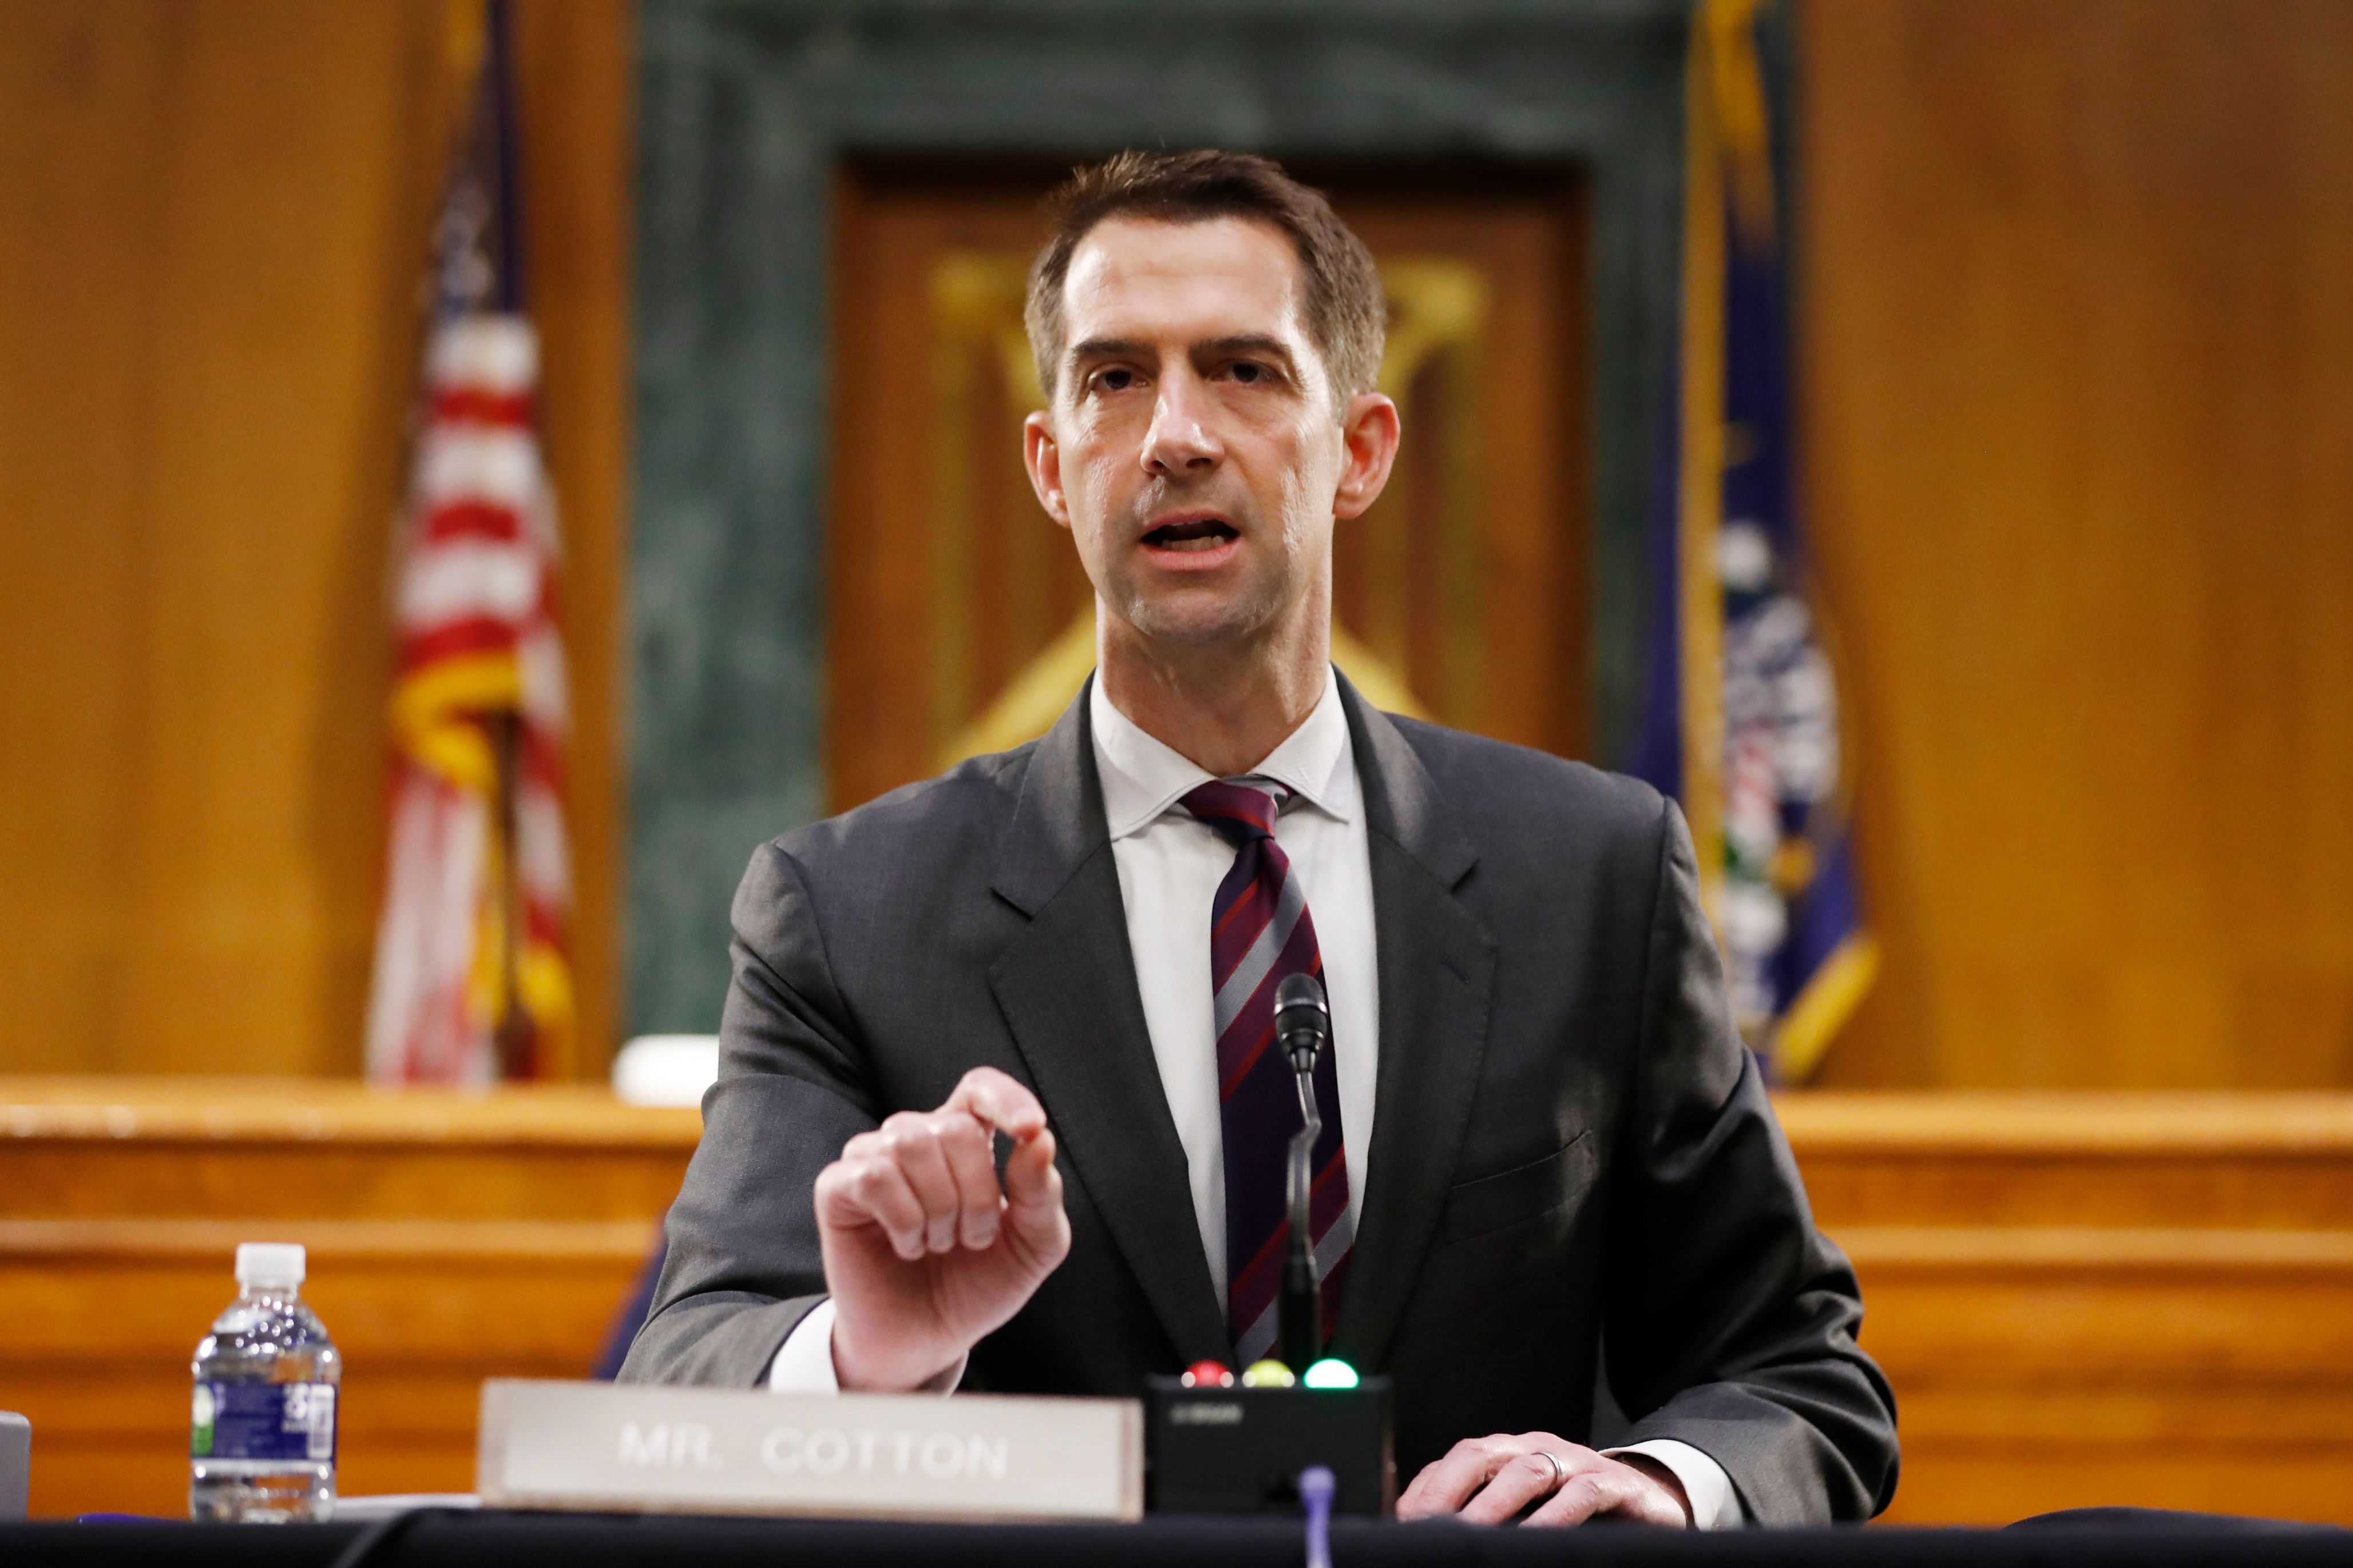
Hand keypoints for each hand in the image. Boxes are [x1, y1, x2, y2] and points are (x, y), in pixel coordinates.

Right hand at [813, 1067, 1070, 1391]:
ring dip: (939, 1208)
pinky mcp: (838, 1188)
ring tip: (938, 1243)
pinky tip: (908, 1245)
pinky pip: (873, 1174)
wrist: (927, 1340)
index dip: (1007, 1099)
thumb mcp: (1033, 1245)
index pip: (981, 1088)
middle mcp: (919, 1138)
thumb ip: (1042, 1193)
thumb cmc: (977, 1284)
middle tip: (972, 1238)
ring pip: (910, 1143)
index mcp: (968, 1140)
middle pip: (954, 1127)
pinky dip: (903, 1218)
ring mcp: (873, 1158)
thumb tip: (1039, 1140)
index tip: (1029, 1130)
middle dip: (977, 1194)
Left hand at [1397, 1433, 1691, 1527]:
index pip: (1455, 1461)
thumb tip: (1421, 1529)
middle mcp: (1534, 1448)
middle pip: (1482, 1455)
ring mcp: (1574, 1460)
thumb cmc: (1572, 1511)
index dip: (1426, 1490)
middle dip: (1448, 1490)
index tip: (1401, 1521)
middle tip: (1427, 1526)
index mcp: (1505, 1454)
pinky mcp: (1612, 1483)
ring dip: (1495, 1504)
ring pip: (1528, 1471)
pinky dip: (1557, 1515)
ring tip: (1471, 1535)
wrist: (1648, 1504)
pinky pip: (1582, 1493)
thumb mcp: (1521, 1511)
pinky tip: (1538, 1539)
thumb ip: (1478, 1512)